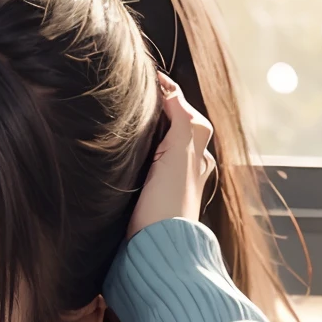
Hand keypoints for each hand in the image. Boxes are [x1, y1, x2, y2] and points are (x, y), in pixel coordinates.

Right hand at [127, 72, 216, 239]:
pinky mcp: (153, 194)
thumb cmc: (169, 203)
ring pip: (161, 143)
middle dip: (157, 108)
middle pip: (174, 124)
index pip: (182, 109)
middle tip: (133, 91)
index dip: (165, 91)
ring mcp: (170, 180)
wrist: (156, 246)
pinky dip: (139, 149)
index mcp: (197, 150)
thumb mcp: (180, 153)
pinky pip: (148, 161)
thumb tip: (171, 91)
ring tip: (125, 117)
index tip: (146, 75)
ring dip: (146, 129)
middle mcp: (188, 163)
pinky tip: (124, 152)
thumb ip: (181, 120)